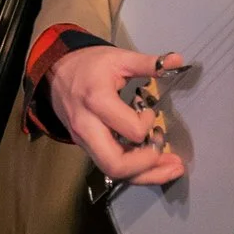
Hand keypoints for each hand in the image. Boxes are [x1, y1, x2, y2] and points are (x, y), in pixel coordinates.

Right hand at [48, 46, 185, 186]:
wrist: (55, 70)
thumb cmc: (89, 64)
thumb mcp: (118, 58)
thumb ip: (148, 63)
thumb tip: (178, 60)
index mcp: (96, 101)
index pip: (130, 130)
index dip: (148, 124)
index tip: (149, 110)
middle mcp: (87, 126)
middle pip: (116, 164)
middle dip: (149, 167)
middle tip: (170, 157)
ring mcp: (83, 140)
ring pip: (113, 171)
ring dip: (146, 175)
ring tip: (171, 169)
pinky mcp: (85, 146)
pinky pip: (110, 166)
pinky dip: (134, 171)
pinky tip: (154, 166)